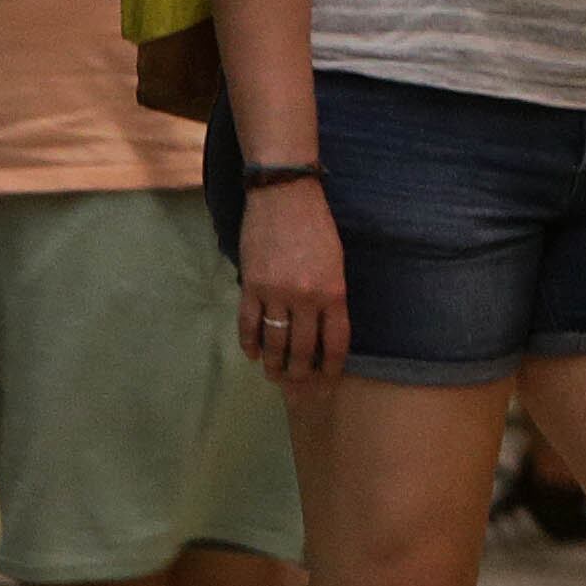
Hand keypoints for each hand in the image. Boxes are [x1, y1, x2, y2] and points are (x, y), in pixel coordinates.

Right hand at [239, 180, 347, 382]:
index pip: (336, 343)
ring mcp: (275, 293)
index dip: (332, 367)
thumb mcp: (337, 262)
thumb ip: (331, 296)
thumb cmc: (317, 226)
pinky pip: (249, 324)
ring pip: (275, 342)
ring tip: (274, 376)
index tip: (327, 381)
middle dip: (300, 374)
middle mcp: (306, 298)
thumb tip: (323, 329)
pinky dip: (250, 343)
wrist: (283, 196)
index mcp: (334, 292)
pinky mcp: (250, 286)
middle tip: (297, 389)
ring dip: (274, 364)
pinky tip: (252, 354)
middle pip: (303, 349)